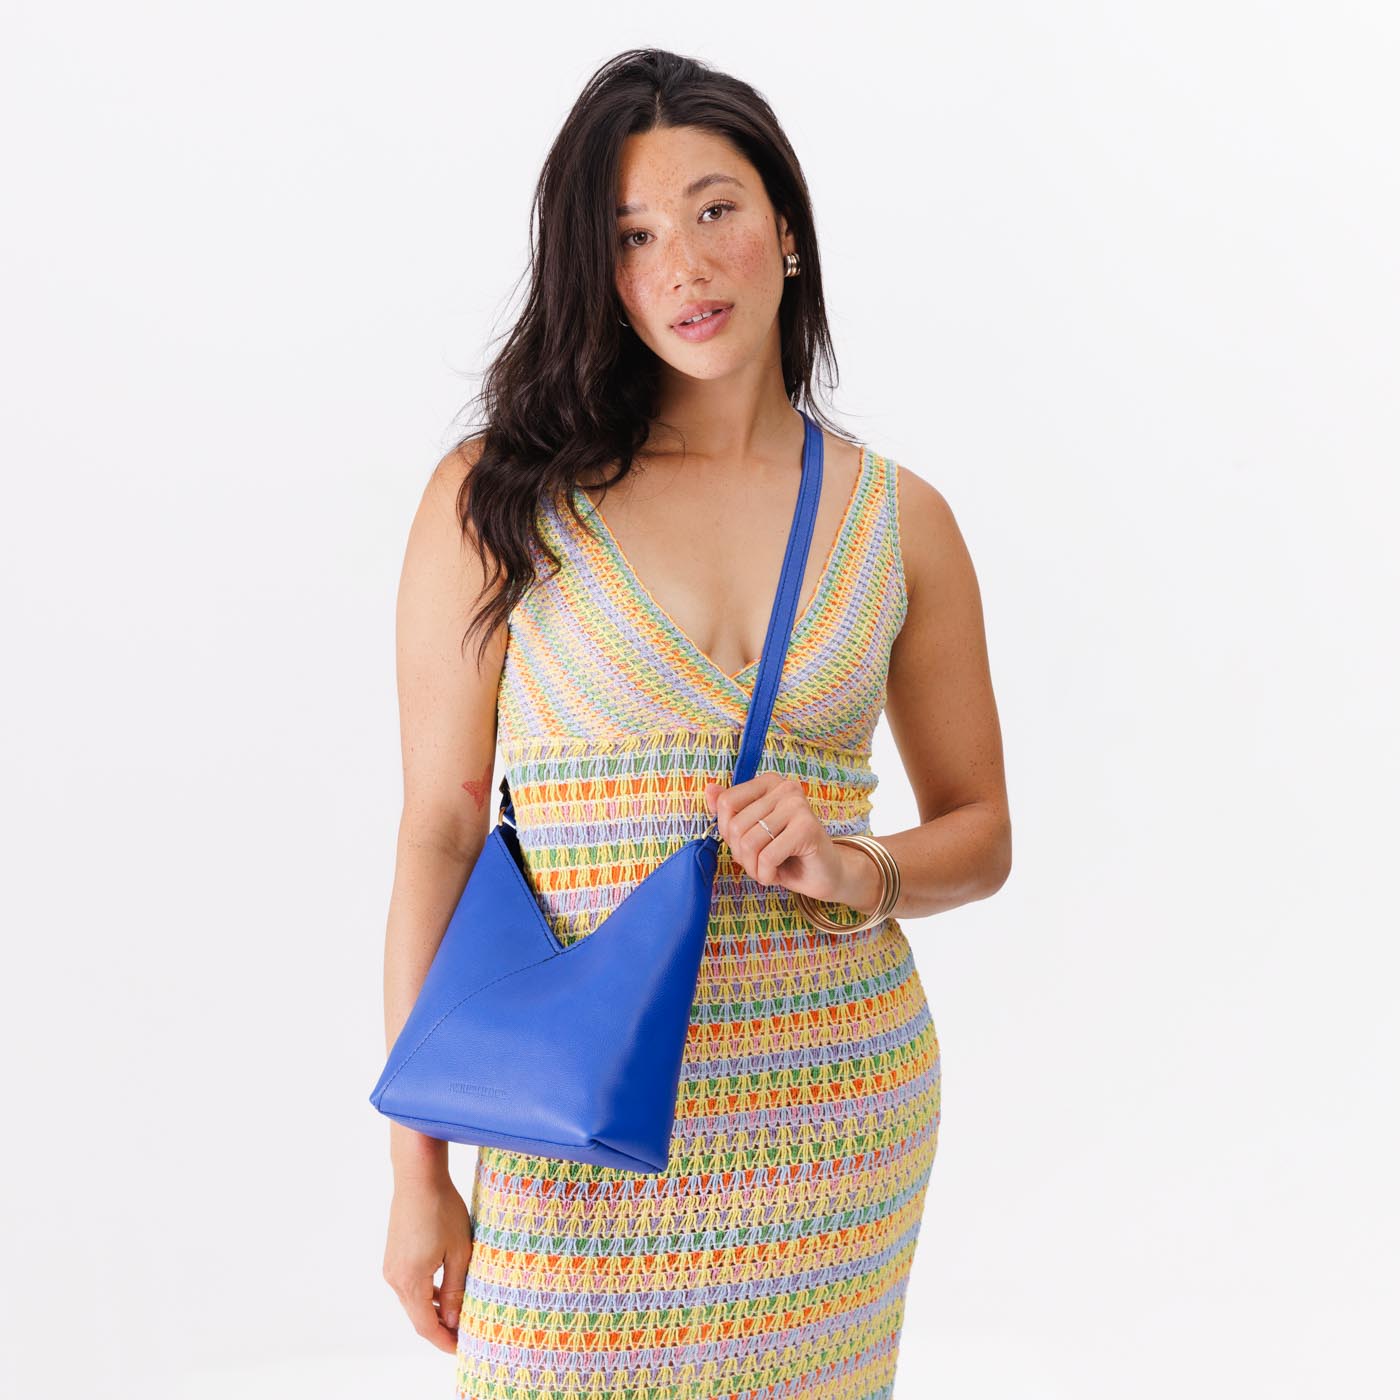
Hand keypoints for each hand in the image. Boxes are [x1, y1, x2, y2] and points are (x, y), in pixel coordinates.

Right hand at [382, 1174, 473, 1353]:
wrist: (418, 1178)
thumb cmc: (442, 1210)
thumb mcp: (458, 1251)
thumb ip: (456, 1290)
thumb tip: (454, 1321)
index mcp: (411, 1281)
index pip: (426, 1326)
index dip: (444, 1341)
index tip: (461, 1349)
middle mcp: (395, 1278)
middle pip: (417, 1316)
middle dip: (440, 1328)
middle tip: (464, 1335)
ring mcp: (391, 1267)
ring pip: (413, 1301)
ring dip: (433, 1310)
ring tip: (458, 1314)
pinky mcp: (393, 1256)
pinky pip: (409, 1285)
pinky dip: (426, 1293)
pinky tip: (444, 1290)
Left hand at [704, 773, 863, 906]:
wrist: (824, 875)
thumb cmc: (786, 854)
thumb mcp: (752, 833)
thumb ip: (730, 812)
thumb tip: (708, 790)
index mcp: (769, 783)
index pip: (726, 803)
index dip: (727, 832)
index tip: (744, 845)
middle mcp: (785, 787)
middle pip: (736, 825)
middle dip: (742, 855)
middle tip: (758, 864)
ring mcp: (798, 805)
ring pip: (749, 842)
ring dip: (753, 868)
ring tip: (768, 870)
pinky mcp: (807, 828)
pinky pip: (767, 856)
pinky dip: (766, 874)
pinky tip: (777, 874)